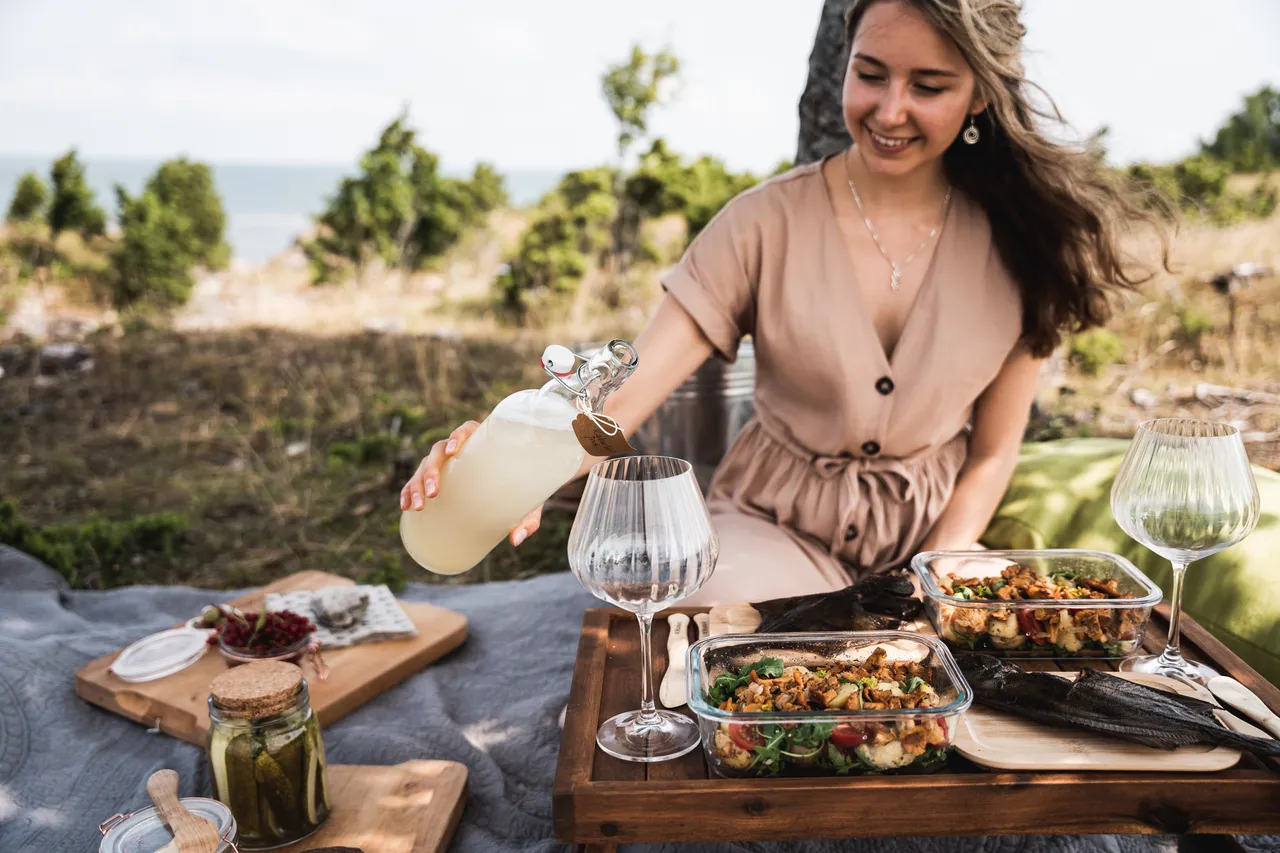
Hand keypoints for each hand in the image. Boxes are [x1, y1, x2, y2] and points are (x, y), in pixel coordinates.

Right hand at [398, 420, 541, 545]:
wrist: (516, 494)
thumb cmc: (522, 493)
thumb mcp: (529, 505)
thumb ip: (527, 521)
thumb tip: (515, 540)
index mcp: (483, 446)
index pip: (467, 430)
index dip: (458, 436)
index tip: (454, 451)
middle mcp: (460, 452)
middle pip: (439, 451)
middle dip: (431, 471)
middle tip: (434, 493)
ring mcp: (446, 465)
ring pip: (424, 466)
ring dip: (416, 484)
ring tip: (418, 506)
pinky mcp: (438, 481)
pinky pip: (417, 482)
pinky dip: (408, 492)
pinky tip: (405, 506)